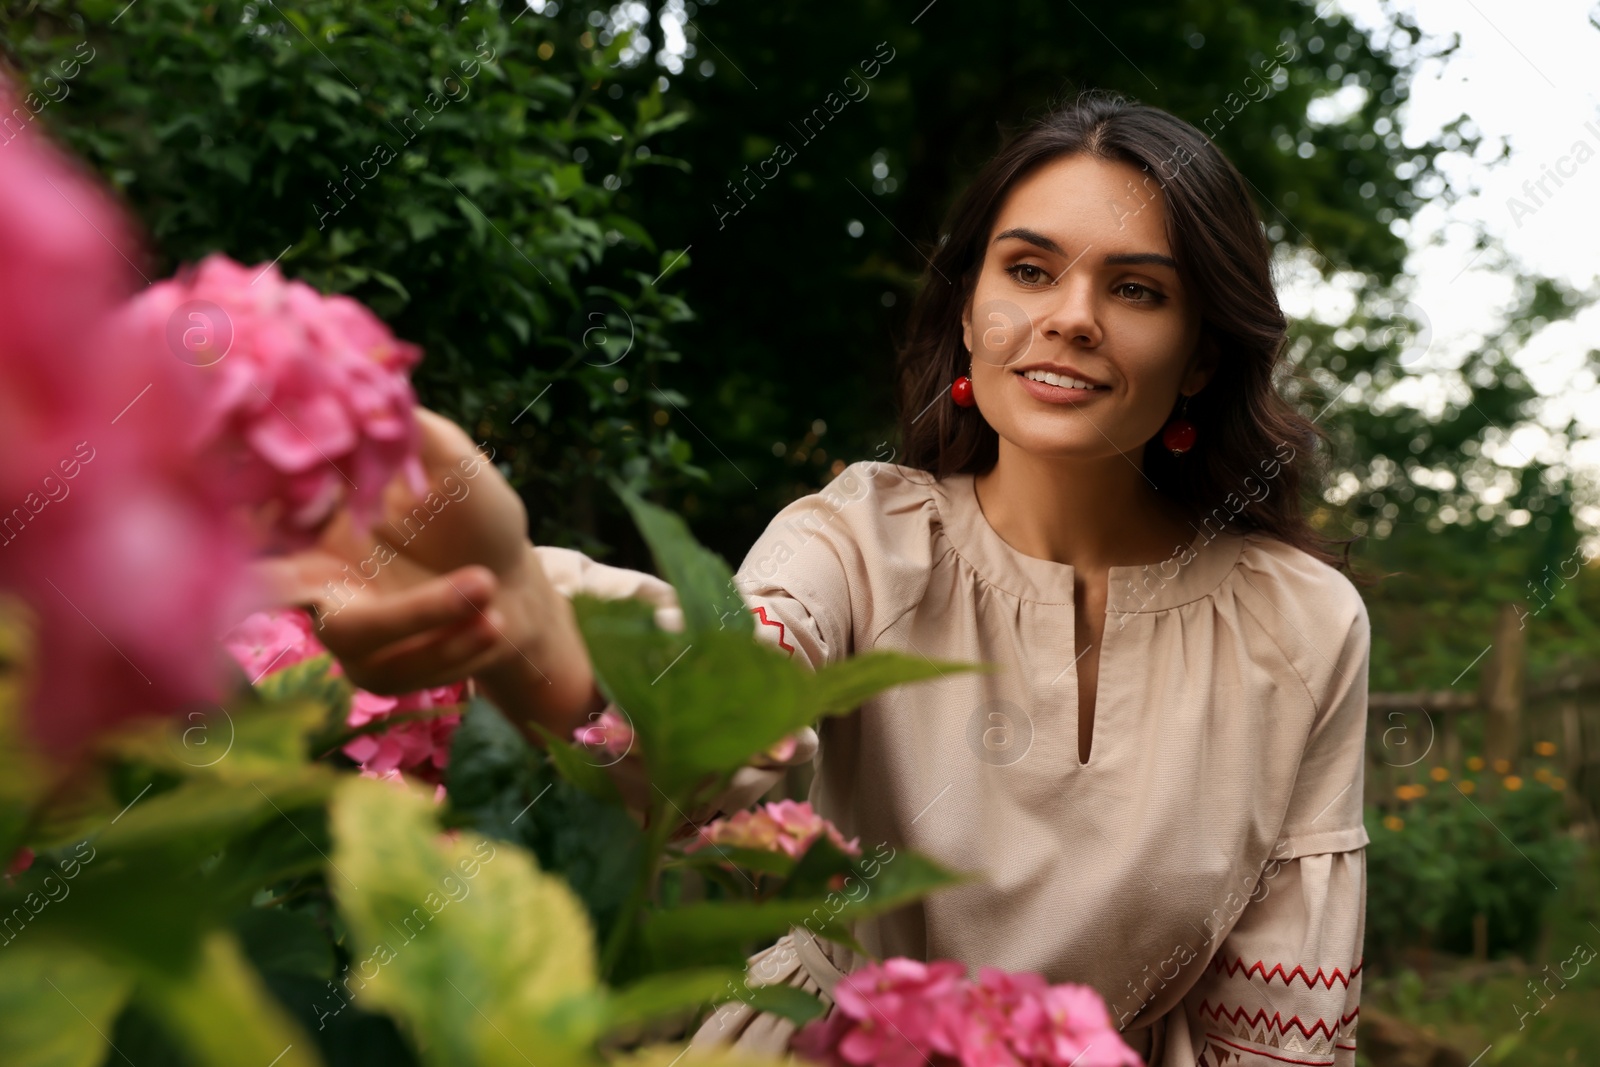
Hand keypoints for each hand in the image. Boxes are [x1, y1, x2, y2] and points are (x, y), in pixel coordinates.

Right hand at [251, 408, 598, 732]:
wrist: (516, 585)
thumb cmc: (475, 514)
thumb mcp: (453, 462)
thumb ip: (410, 431)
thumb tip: (371, 382)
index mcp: (314, 516)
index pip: (253, 517)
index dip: (244, 519)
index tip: (270, 518)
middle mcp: (309, 573)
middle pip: (292, 595)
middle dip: (372, 590)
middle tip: (467, 581)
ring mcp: (338, 628)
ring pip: (360, 639)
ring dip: (433, 617)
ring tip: (490, 592)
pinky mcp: (373, 671)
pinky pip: (396, 672)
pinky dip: (452, 649)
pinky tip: (492, 623)